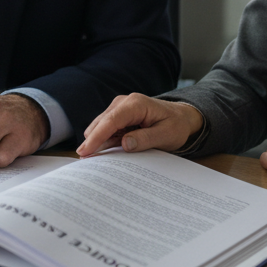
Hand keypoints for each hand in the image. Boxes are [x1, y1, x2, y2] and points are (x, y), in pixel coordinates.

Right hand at [76, 93, 203, 156]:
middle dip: (91, 142)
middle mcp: (123, 102)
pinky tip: (106, 153)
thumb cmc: (176, 126)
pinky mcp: (117, 116)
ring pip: (99, 126)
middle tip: (85, 163)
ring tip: (96, 161)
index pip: (111, 120)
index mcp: (136, 104)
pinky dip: (104, 141)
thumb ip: (146, 139)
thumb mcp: (166, 135)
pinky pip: (105, 129)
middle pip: (100, 123)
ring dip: (98, 142)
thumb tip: (125, 144)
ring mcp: (119, 108)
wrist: (181, 117)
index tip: (85, 152)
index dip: (96, 137)